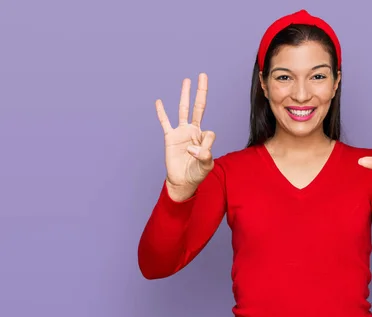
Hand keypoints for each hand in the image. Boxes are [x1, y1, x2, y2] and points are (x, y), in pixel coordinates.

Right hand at [155, 73, 215, 198]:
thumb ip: (205, 154)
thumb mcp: (206, 165)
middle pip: (198, 107)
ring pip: (183, 110)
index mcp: (204, 137)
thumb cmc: (196, 173)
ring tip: (186, 80)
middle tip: (203, 76)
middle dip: (201, 92)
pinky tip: (159, 101)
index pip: (209, 133)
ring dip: (185, 95)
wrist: (182, 181)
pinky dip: (162, 112)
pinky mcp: (170, 137)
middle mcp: (193, 131)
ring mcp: (181, 132)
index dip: (205, 145)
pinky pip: (165, 122)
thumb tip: (193, 146)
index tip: (199, 155)